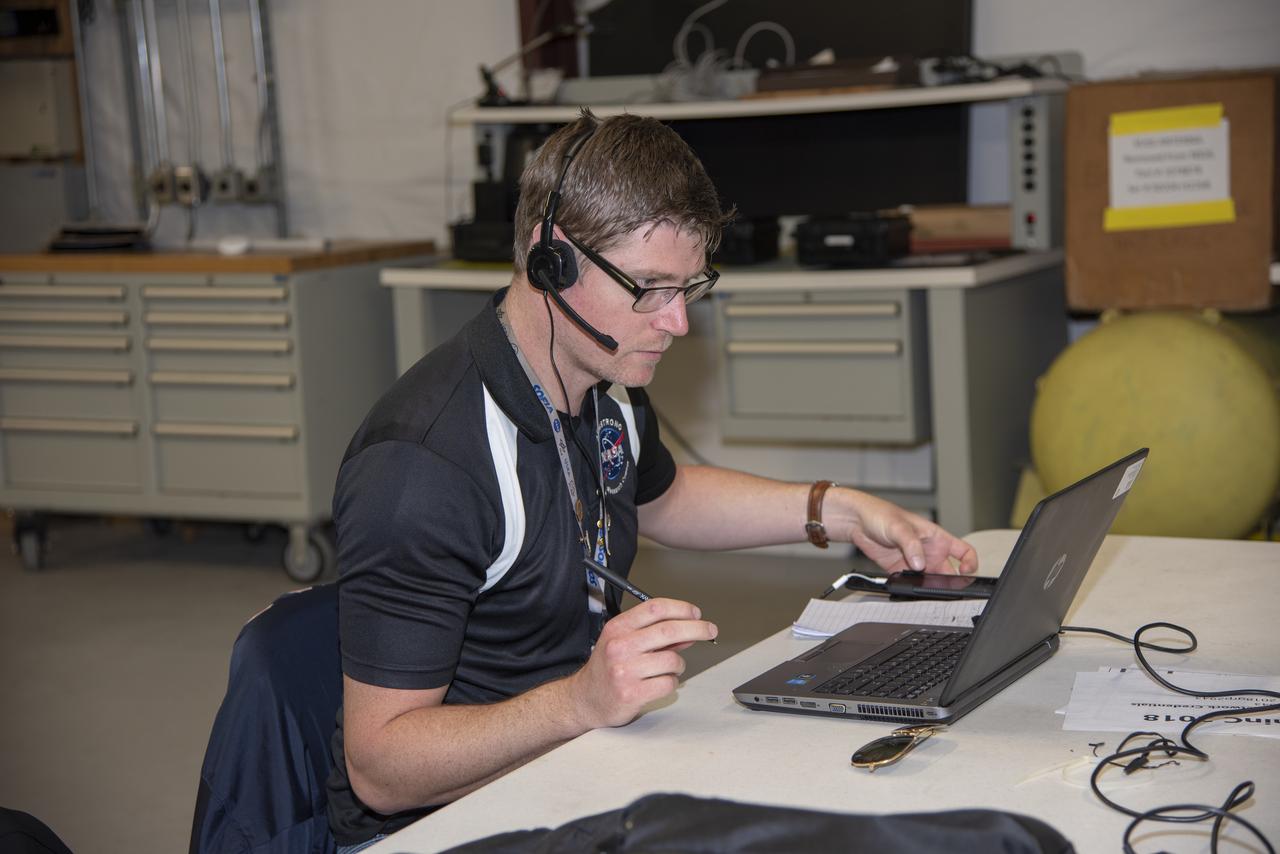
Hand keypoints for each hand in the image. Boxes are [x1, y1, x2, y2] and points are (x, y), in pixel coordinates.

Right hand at [567, 598, 717, 729]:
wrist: (585, 699)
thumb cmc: (607, 668)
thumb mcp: (624, 642)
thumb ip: (655, 635)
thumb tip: (688, 631)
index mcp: (618, 628)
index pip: (655, 609)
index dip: (681, 608)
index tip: (696, 613)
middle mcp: (619, 646)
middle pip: (669, 630)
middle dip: (696, 628)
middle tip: (709, 630)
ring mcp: (624, 671)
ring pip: (672, 660)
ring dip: (679, 664)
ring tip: (668, 668)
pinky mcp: (632, 693)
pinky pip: (668, 683)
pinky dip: (671, 682)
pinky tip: (660, 682)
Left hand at [838, 490, 977, 574]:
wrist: (857, 521)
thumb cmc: (881, 514)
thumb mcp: (899, 527)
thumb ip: (911, 545)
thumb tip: (920, 563)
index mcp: (936, 537)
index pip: (963, 551)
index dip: (970, 562)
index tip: (966, 571)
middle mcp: (929, 551)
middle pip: (948, 571)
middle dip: (948, 581)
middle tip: (943, 588)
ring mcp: (915, 562)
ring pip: (930, 580)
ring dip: (929, 586)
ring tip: (925, 590)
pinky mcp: (901, 570)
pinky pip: (912, 582)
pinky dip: (912, 587)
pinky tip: (908, 588)